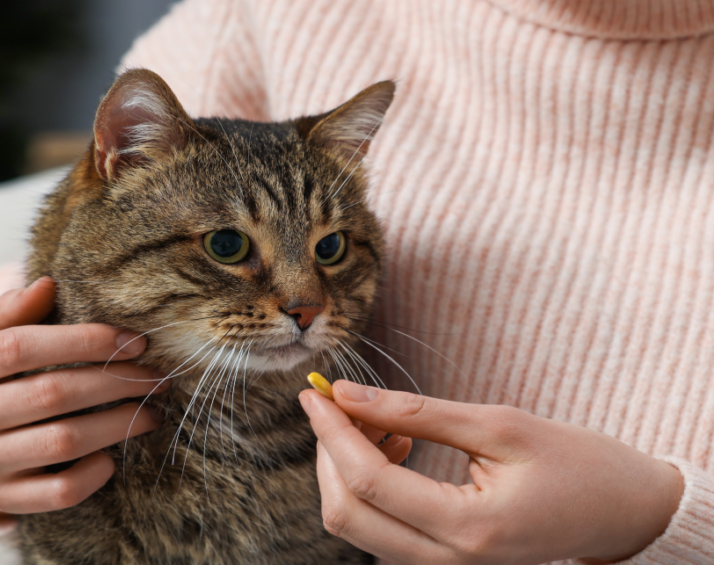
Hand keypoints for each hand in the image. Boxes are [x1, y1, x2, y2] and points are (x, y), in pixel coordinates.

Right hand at [0, 277, 166, 514]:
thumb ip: (15, 310)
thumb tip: (46, 284)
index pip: (19, 347)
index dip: (83, 340)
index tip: (134, 342)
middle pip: (50, 394)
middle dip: (114, 382)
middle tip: (155, 376)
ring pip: (61, 443)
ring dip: (117, 424)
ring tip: (150, 411)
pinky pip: (58, 492)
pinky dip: (94, 473)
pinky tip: (112, 454)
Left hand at [299, 382, 683, 564]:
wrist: (624, 513)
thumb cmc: (577, 463)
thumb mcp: (500, 425)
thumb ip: (418, 413)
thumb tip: (348, 395)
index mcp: (468, 529)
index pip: (367, 482)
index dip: (331, 431)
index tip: (314, 390)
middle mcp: (447, 562)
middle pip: (346, 514)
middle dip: (330, 452)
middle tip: (341, 402)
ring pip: (357, 524)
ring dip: (348, 467)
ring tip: (385, 421)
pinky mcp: (440, 560)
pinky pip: (379, 527)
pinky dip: (370, 484)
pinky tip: (398, 445)